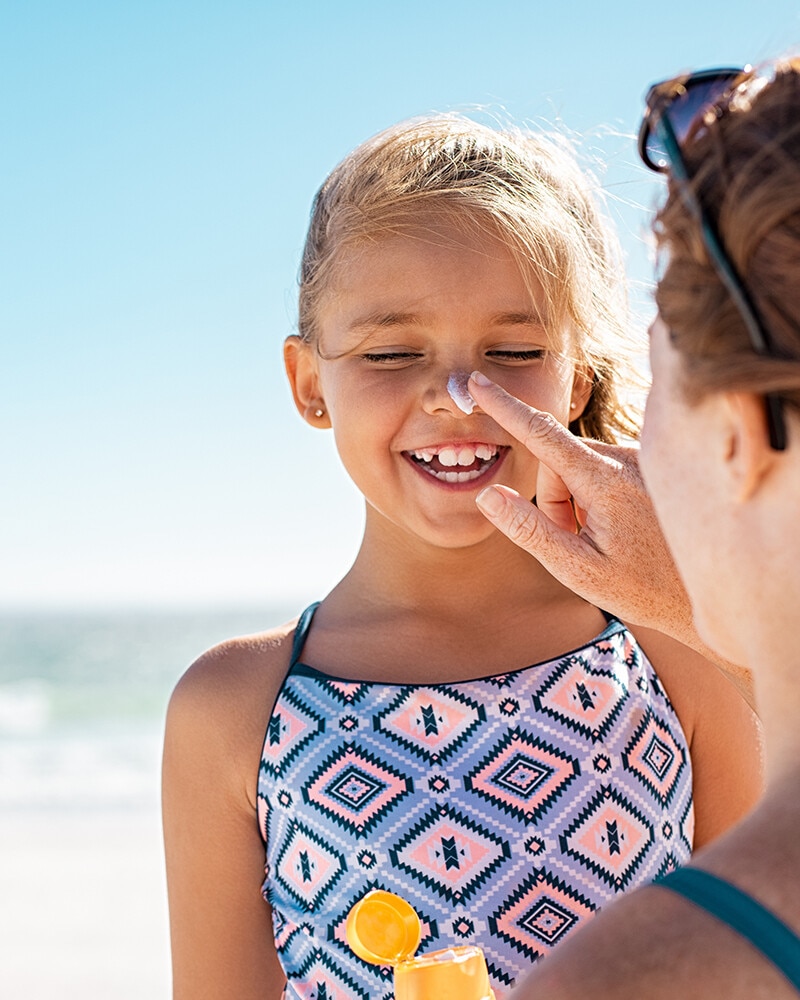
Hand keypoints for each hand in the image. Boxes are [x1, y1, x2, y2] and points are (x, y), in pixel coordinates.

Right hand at [468, 372, 754, 701]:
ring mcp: (642, 460)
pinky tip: (624, 528)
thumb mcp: (577, 569)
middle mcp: (627, 459)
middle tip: (579, 544)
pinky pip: (603, 470)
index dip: (504, 407)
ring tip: (607, 541)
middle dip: (555, 500)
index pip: (541, 435)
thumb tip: (489, 494)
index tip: (477, 382)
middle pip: (558, 463)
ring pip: (579, 468)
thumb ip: (530, 529)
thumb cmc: (643, 589)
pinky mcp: (650, 465)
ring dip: (578, 501)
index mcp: (605, 481)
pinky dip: (599, 497)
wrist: (711, 592)